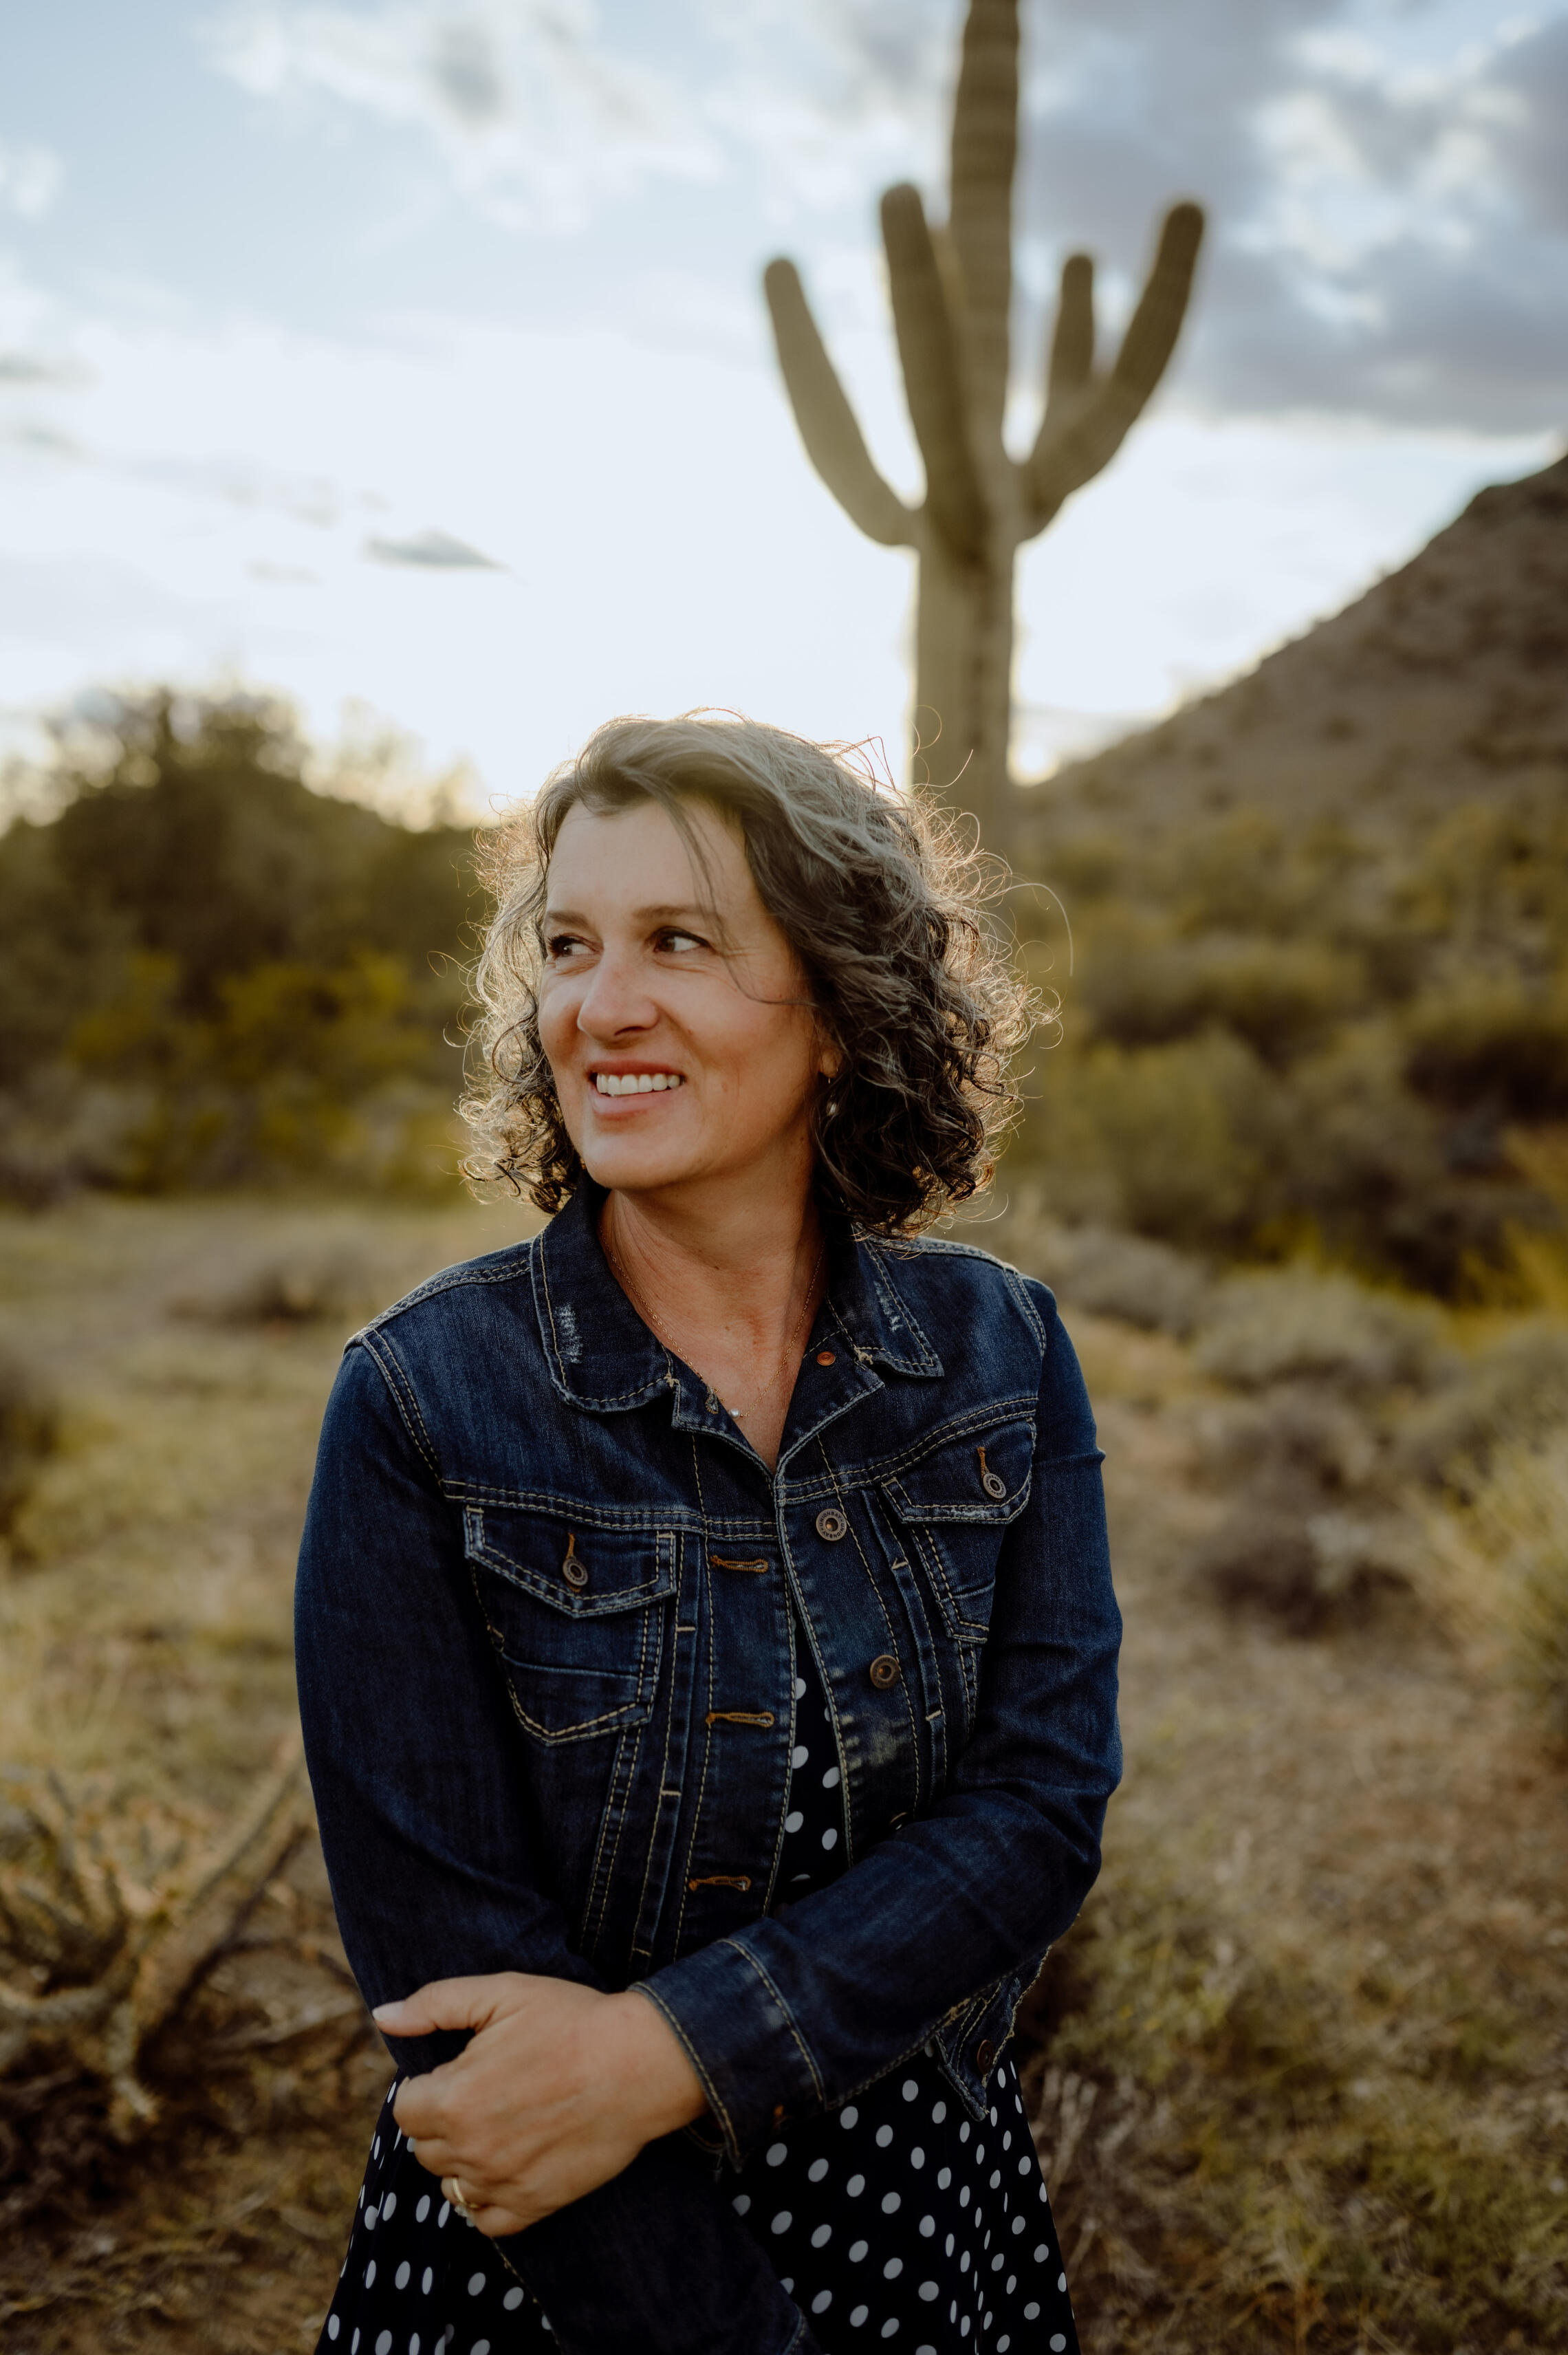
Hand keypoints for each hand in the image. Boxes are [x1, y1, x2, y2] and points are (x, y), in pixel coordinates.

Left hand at [374, 1974, 707, 2236]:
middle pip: (424, 2148)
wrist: (640, 2063)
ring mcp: (501, 2183)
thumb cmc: (571, 2020)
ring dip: (463, 2157)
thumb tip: (383, 2016)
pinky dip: (487, 2198)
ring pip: (450, 2184)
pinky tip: (508, 2164)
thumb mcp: (502, 1993)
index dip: (429, 2086)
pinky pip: (485, 2220)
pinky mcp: (534, 2206)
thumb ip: (434, 2003)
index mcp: (454, 2098)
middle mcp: (470, 2149)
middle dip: (443, 2120)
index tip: (461, 2071)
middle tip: (485, 2091)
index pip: (405, 2109)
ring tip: (500, 2123)